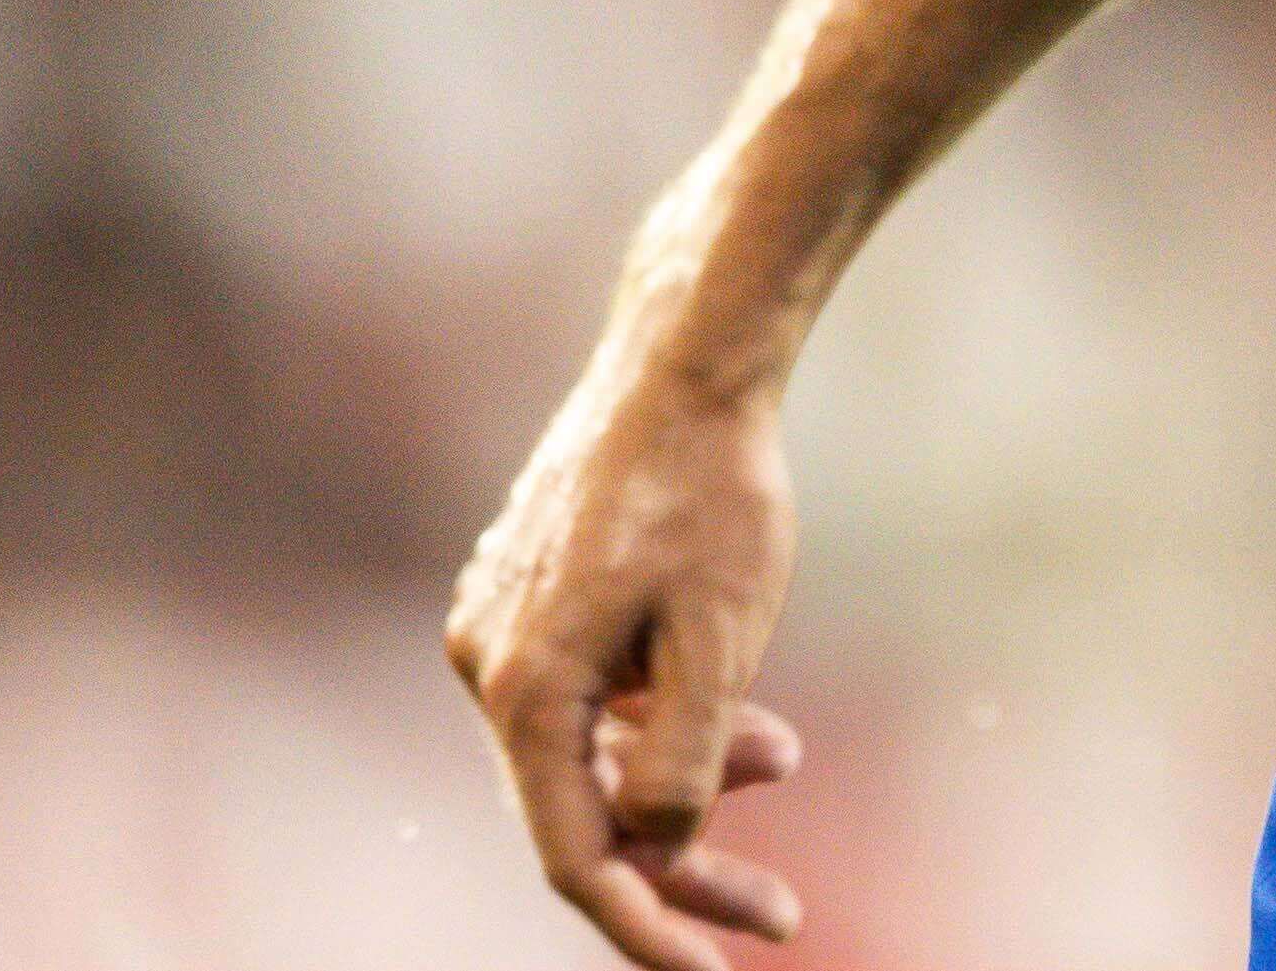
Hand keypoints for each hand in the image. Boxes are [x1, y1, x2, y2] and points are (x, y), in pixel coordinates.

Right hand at [448, 343, 807, 966]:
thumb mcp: (723, 633)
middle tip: (784, 914)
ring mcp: (501, 627)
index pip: (577, 855)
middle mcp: (489, 665)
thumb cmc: (713, 491)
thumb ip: (687, 753)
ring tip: (786, 757)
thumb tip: (658, 843)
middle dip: (682, 866)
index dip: (648, 927)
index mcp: (525, 688)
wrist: (686, 362)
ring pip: (592, 750)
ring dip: (683, 777)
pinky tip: (740, 715)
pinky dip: (659, 720)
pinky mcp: (530, 596)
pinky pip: (590, 697)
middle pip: (583, 810)